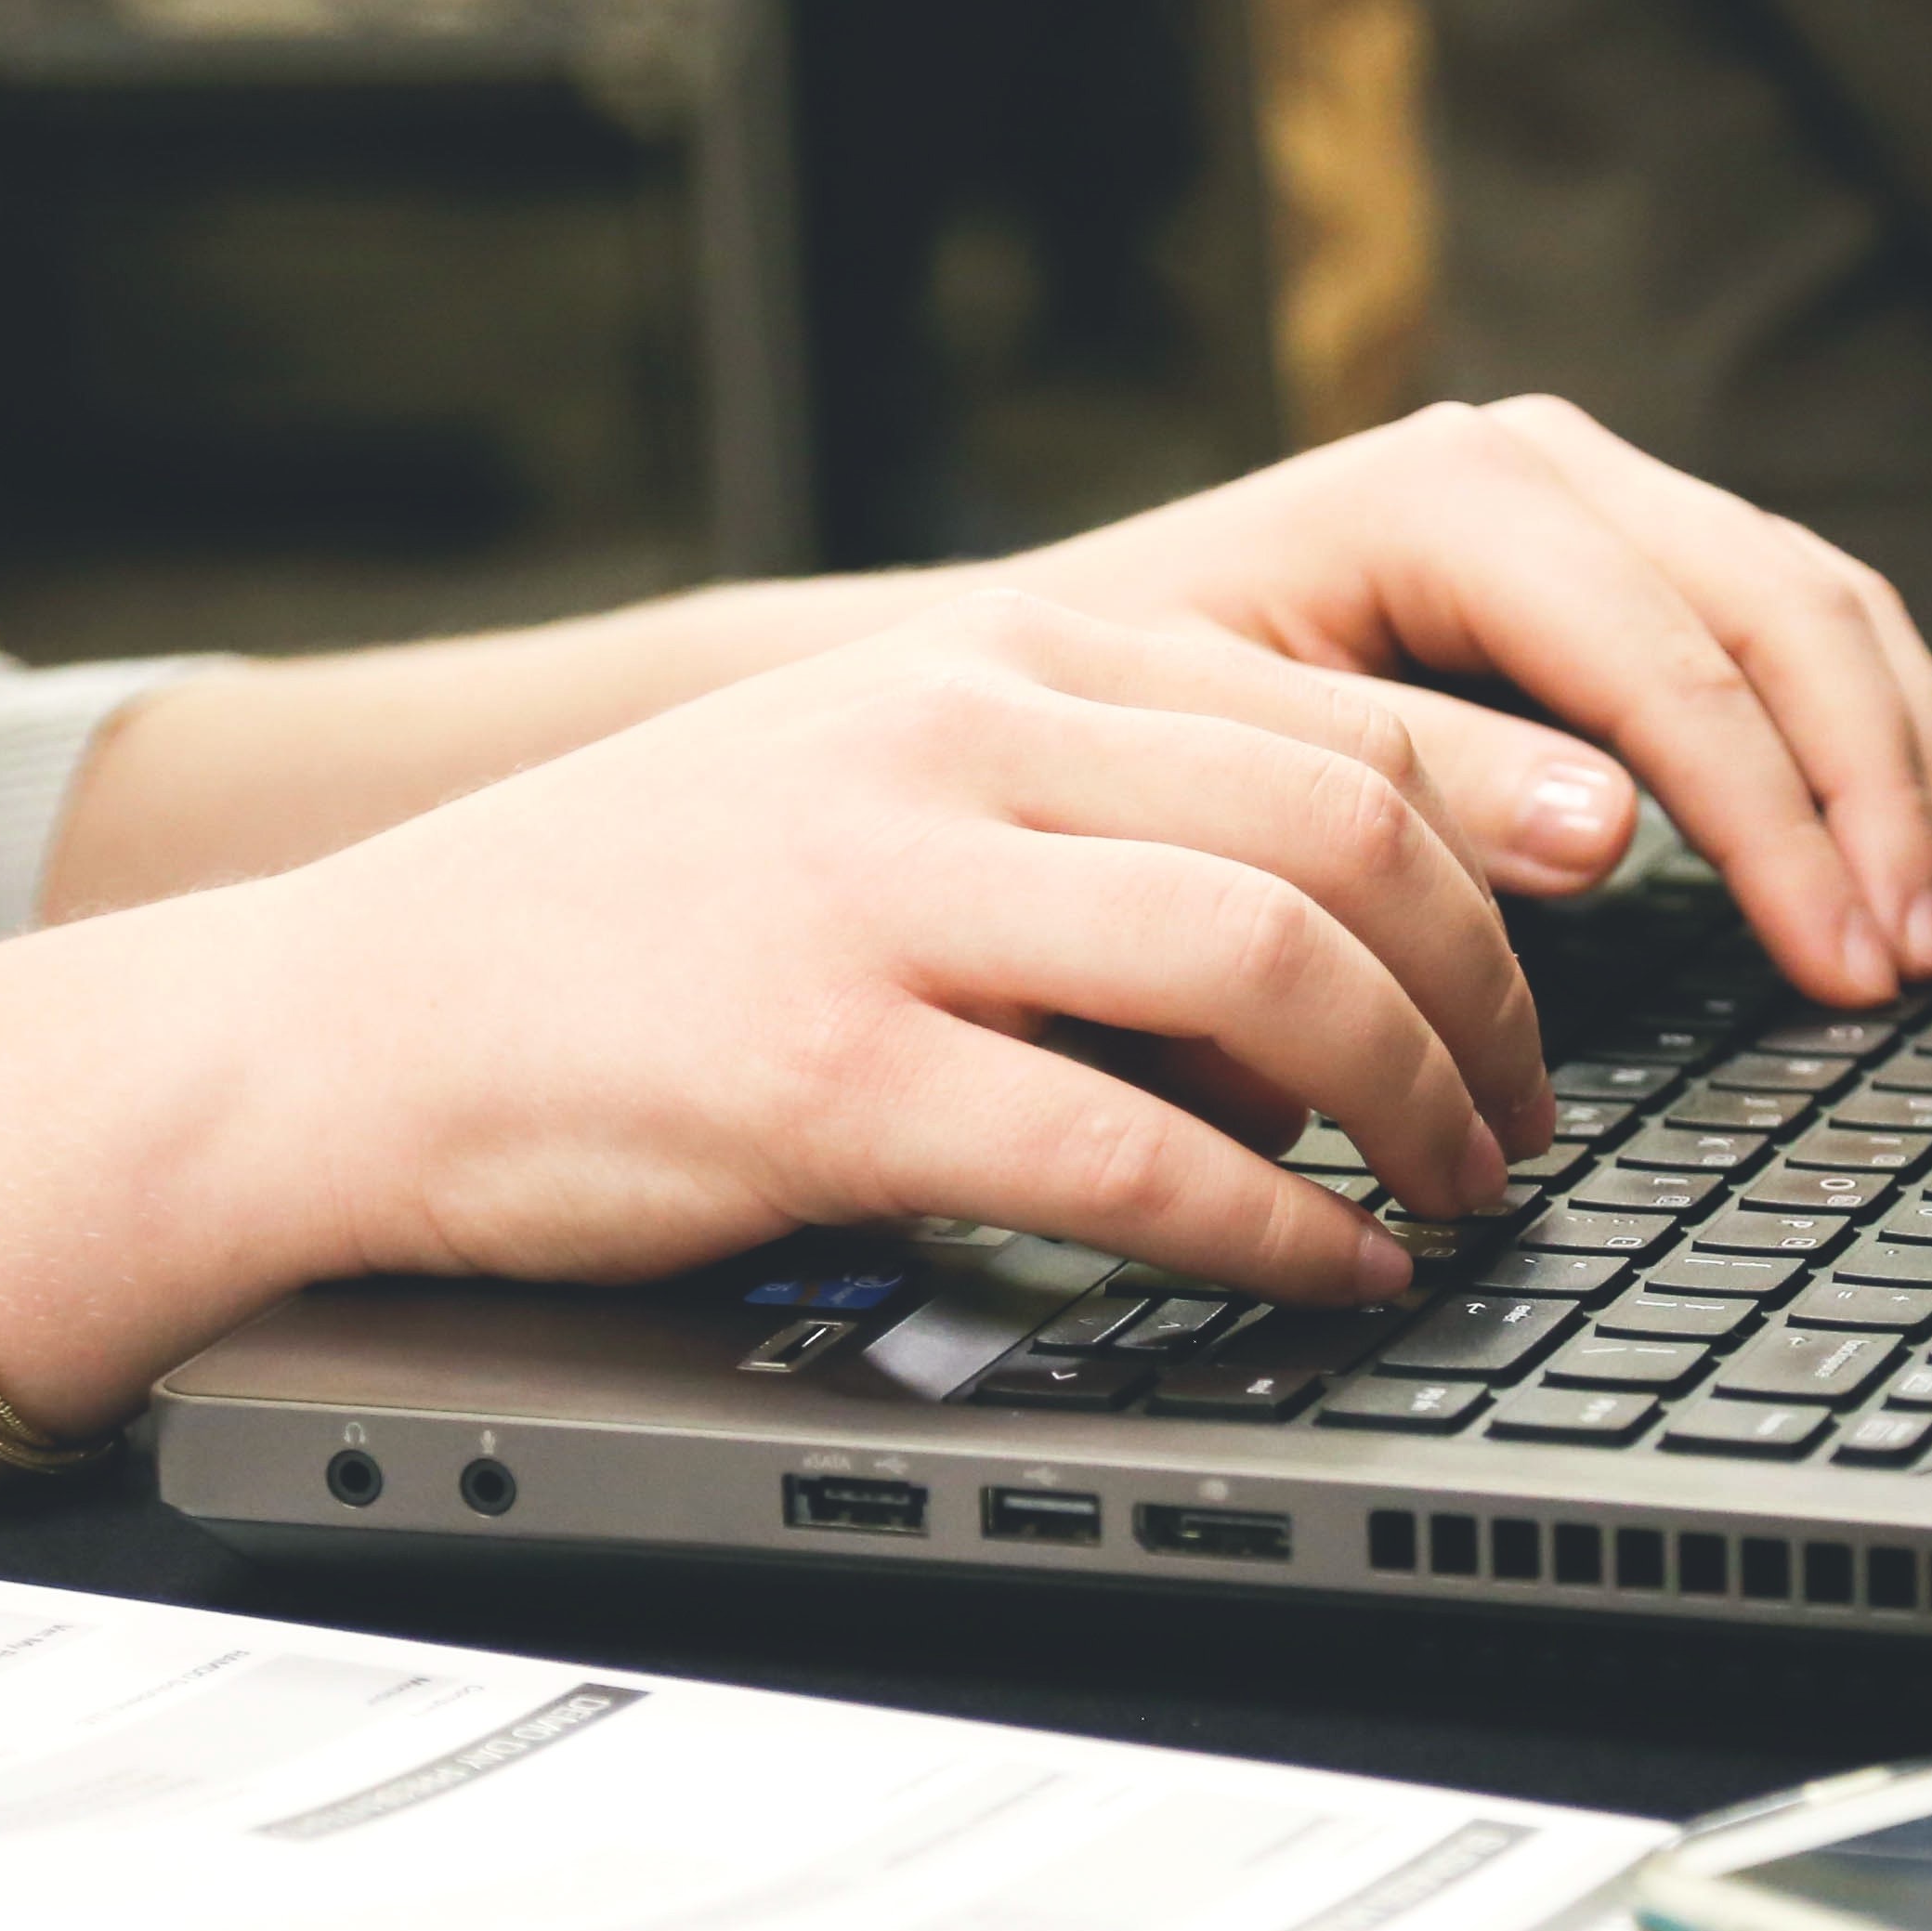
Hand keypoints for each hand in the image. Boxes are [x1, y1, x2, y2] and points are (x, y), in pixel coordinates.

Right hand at [222, 593, 1549, 1303]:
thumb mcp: (864, 785)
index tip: (1588, 932)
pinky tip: (1325, 1271)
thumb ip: (1075, 810)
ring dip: (1415, 1100)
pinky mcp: (826, 1071)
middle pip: (1341, 828)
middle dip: (1491, 988)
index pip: (1329, 713)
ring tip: (1458, 1194)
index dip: (1502, 835)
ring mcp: (886, 897)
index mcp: (983, 659)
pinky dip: (1272, 1225)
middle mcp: (951, 740)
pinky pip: (1129, 1149)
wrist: (343, 1020)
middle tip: (1530, 1113)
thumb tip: (1329, 934)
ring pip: (1269, 960)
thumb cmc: (618, 932)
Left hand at [990, 400, 1931, 1006]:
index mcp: (1448, 496)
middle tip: (1916, 963)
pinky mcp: (1607, 556)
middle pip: (1782, 613)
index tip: (1842, 961)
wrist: (1025, 673)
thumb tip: (1613, 832)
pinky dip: (1860, 741)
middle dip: (1870, 798)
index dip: (1780, 825)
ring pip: (1815, 608)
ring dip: (1898, 770)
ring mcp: (1584, 497)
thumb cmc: (1102, 730)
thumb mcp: (1232, 763)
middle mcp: (1535, 466)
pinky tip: (1899, 851)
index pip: (1673, 661)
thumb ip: (1419, 789)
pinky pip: (1786, 627)